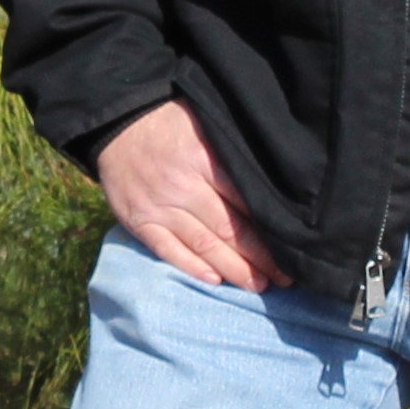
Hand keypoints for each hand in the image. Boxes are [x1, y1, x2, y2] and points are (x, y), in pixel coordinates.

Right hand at [96, 101, 283, 289]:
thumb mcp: (206, 124)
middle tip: (284, 278)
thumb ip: (233, 150)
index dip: (272, 228)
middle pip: (229, 229)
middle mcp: (182, 186)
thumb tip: (275, 176)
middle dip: (260, 258)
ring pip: (203, 245)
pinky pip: (168, 250)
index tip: (294, 248)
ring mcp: (159, 206)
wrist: (115, 124)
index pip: (245, 201)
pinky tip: (214, 280)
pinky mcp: (139, 221)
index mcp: (203, 159)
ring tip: (258, 286)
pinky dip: (192, 267)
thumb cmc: (170, 123)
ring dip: (233, 270)